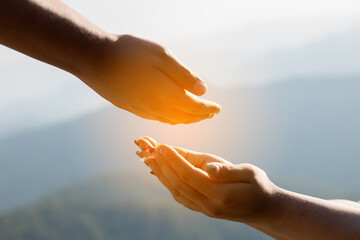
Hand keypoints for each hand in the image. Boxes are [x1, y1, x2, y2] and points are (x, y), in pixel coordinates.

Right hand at [81, 35, 220, 124]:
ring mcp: (143, 110)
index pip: (194, 108)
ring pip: (171, 120)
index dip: (208, 109)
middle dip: (200, 116)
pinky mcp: (133, 108)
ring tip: (196, 114)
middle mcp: (156, 108)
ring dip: (186, 119)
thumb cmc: (129, 53)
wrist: (94, 59)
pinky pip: (158, 118)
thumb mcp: (162, 56)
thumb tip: (202, 90)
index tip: (218, 109)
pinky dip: (172, 118)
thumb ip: (184, 76)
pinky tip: (173, 112)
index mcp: (167, 96)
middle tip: (211, 113)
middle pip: (184, 118)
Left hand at [134, 136, 277, 222]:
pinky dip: (168, 184)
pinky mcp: (202, 209)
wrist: (264, 209)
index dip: (174, 160)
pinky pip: (180, 196)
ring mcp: (204, 210)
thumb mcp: (250, 173)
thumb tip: (209, 168)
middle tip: (149, 149)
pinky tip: (161, 173)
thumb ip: (228, 171)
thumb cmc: (259, 186)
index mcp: (221, 195)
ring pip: (176, 192)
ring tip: (149, 159)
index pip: (190, 175)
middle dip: (162, 166)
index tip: (162, 145)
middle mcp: (209, 205)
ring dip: (161, 175)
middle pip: (178, 184)